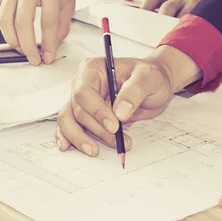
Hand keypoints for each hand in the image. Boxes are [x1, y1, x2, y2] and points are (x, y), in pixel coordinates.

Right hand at [0, 0, 77, 65]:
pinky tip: (7, 30)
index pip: (48, 22)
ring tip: (21, 48)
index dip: (48, 44)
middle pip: (22, 22)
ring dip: (11, 39)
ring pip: (4, 19)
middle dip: (27, 47)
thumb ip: (62, 21)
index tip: (48, 57)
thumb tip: (53, 44)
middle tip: (33, 58)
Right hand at [55, 46, 201, 155]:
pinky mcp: (85, 114)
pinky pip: (70, 126)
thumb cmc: (149, 76)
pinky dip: (70, 137)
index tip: (114, 126)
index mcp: (93, 69)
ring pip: (69, 121)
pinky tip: (68, 147)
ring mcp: (81, 100)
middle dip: (96, 129)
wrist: (153, 86)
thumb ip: (134, 92)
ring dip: (81, 138)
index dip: (97, 111)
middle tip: (117, 142)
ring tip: (95, 151)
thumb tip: (119, 112)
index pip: (84, 92)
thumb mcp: (148, 78)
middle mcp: (82, 83)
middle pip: (78, 111)